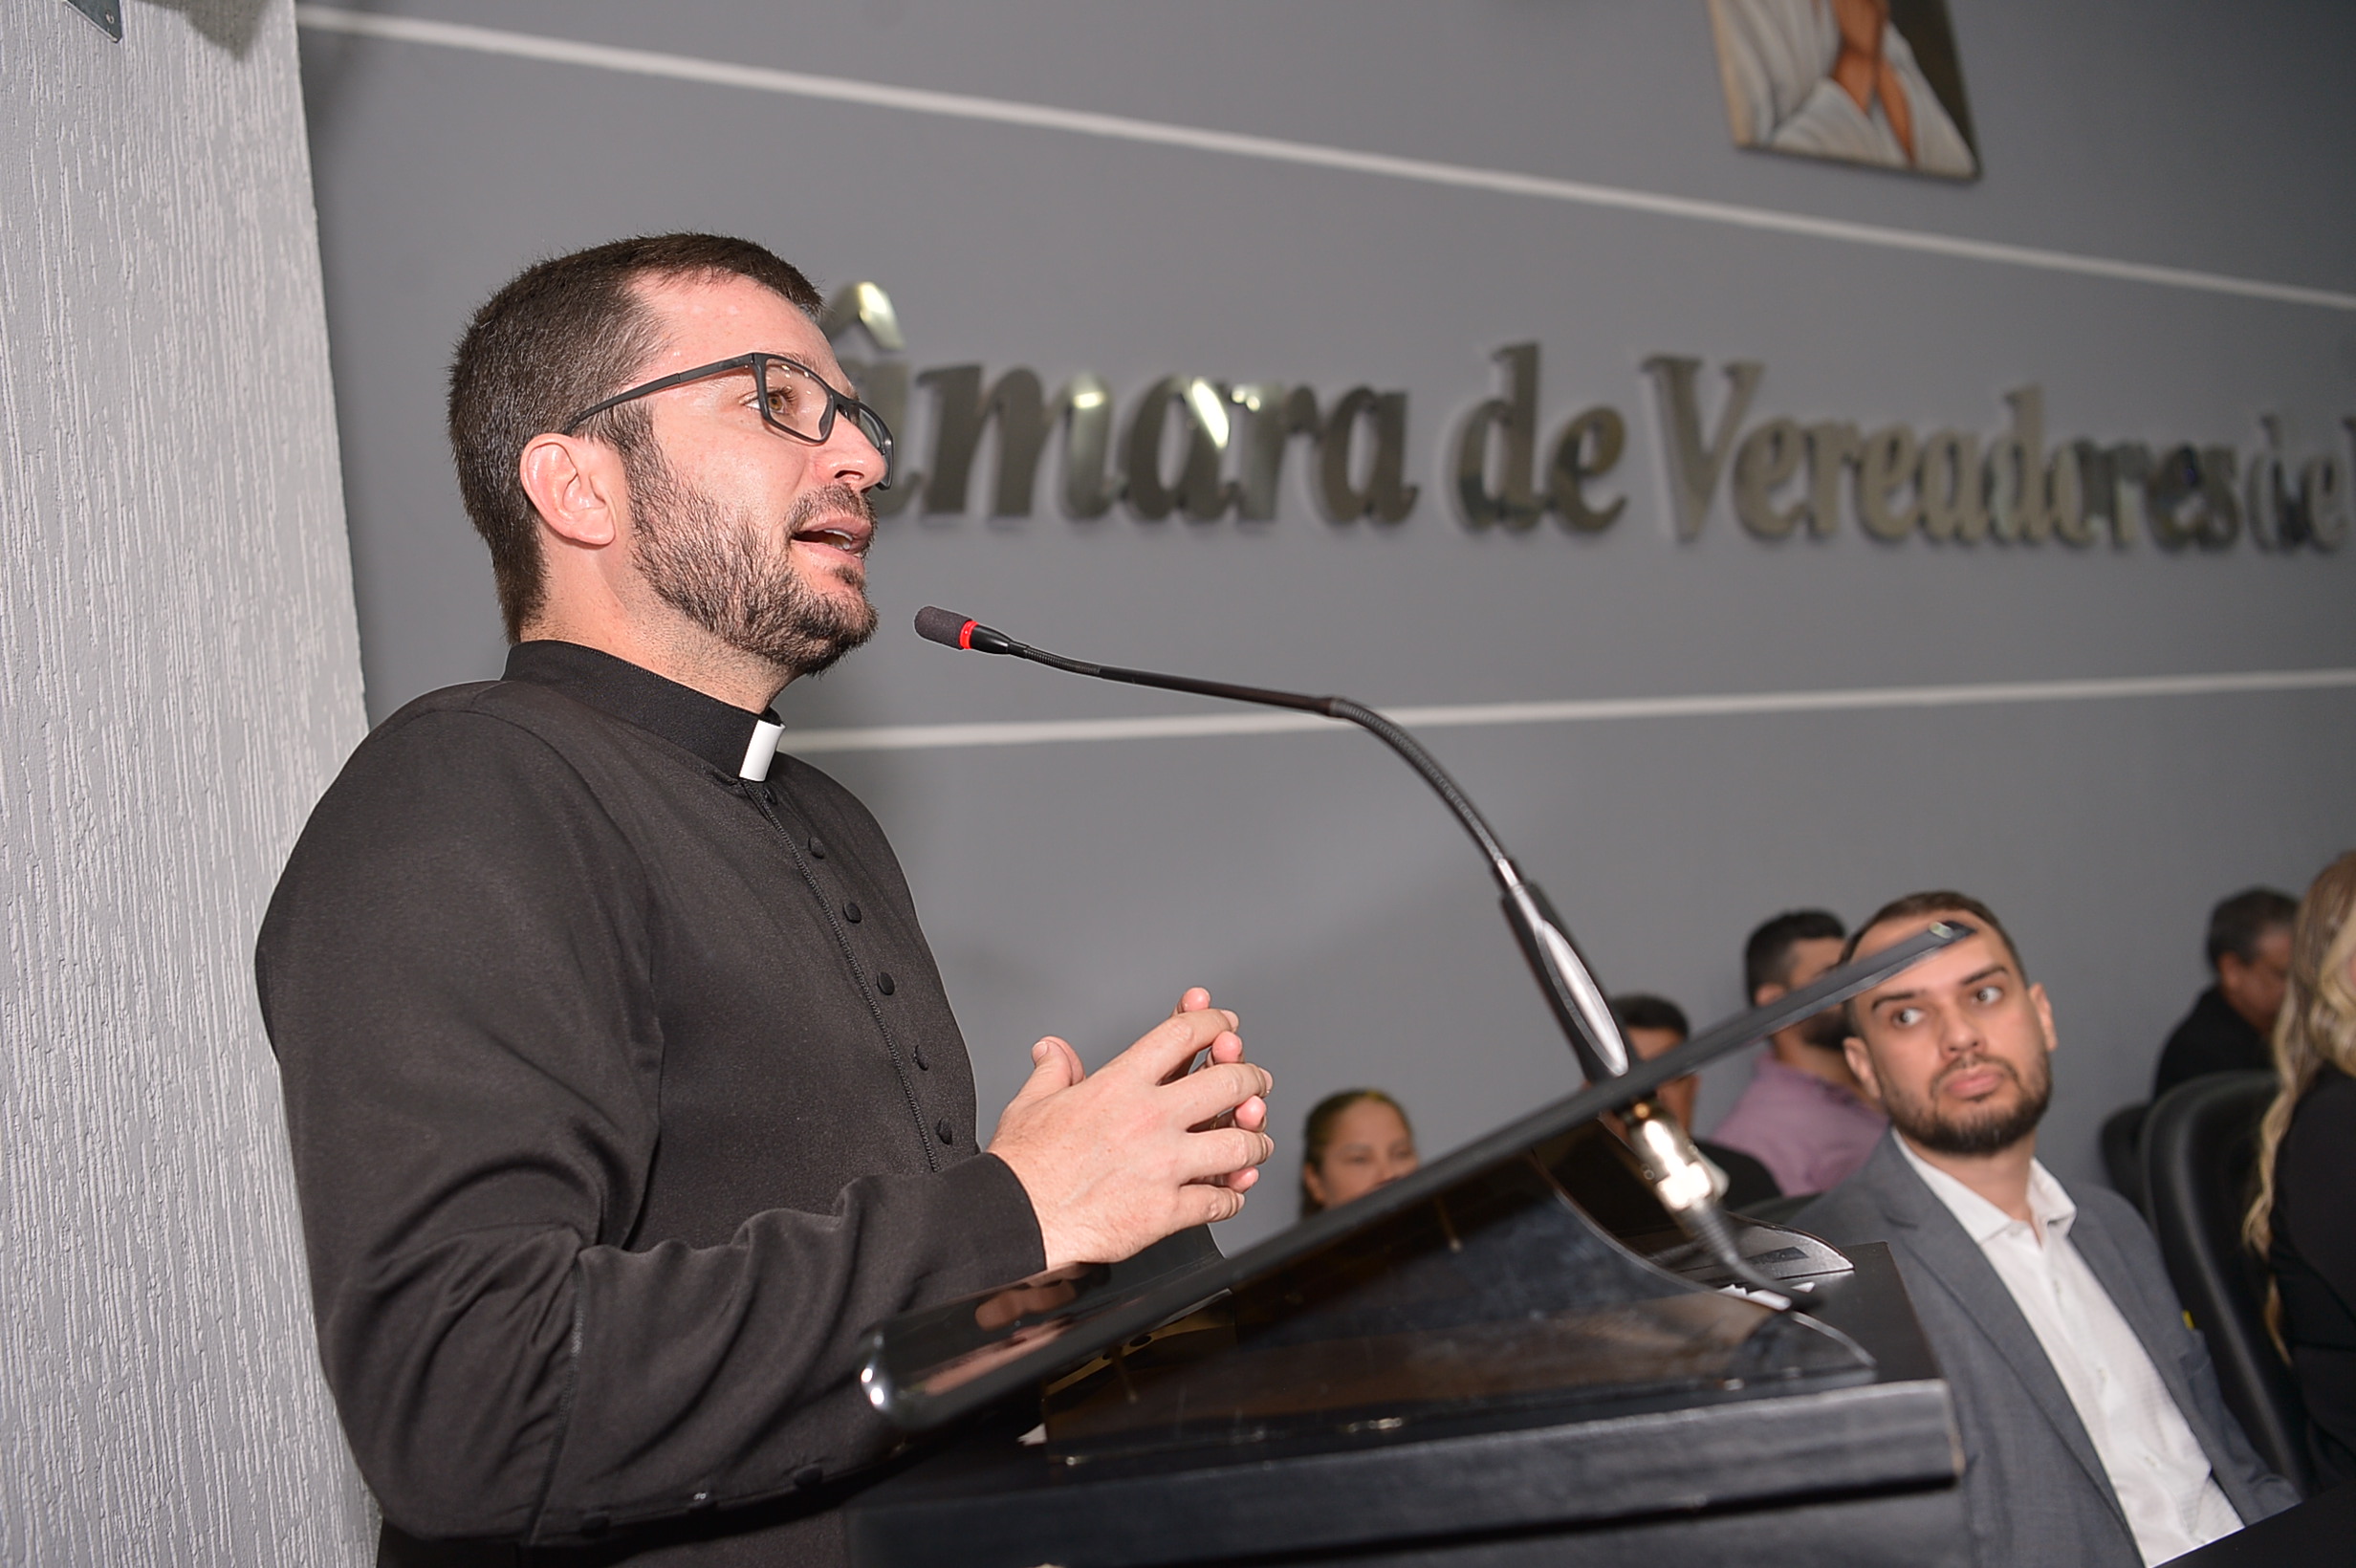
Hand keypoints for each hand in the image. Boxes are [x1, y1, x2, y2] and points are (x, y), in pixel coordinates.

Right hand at [987, 992, 1274, 1270]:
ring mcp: (1163, 1166)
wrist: (1013, 1220)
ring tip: (1256, 1143)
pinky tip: (1230, 1192)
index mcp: (1120, 1085)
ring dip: (1255, 1141)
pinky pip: (1220, 1201)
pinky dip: (1233, 1196)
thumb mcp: (1031, 1103)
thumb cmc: (1021, 1167)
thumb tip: (1054, 1050)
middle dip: (1252, 1079)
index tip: (1226, 1026)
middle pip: (1230, 1082)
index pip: (1184, 1034)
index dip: (1214, 1023)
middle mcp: (1149, 1119)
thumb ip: (1053, 1071)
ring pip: (1239, 1144)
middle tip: (1257, 1084)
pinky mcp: (1166, 1211)